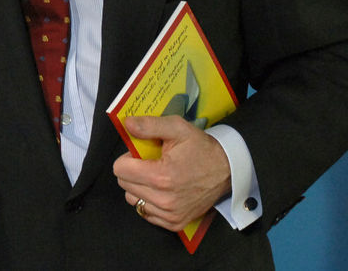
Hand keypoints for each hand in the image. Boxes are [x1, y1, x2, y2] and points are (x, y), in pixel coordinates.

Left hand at [112, 114, 231, 231]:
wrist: (227, 170)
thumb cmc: (202, 149)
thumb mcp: (177, 128)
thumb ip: (149, 125)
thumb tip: (127, 124)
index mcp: (162, 176)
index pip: (120, 170)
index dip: (127, 158)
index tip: (139, 154)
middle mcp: (164, 200)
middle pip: (124, 184)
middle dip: (132, 171)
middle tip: (149, 163)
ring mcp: (169, 214)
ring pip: (133, 199)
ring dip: (138, 186)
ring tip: (155, 176)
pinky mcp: (174, 223)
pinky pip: (145, 212)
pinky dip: (148, 201)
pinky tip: (161, 190)